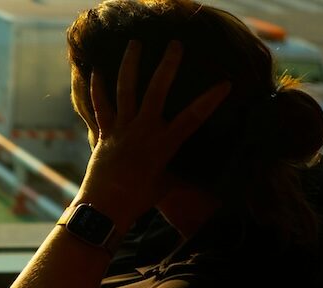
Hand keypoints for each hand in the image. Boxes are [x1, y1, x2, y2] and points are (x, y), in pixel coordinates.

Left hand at [78, 39, 231, 229]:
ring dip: (130, 65)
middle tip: (175, 45)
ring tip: (134, 44)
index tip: (225, 83)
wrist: (105, 209)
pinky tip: (97, 71)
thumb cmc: (140, 201)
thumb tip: (199, 173)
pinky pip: (100, 107)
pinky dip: (98, 89)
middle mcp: (143, 132)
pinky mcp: (105, 134)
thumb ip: (179, 170)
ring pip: (125, 91)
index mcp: (164, 145)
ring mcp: (122, 130)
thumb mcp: (167, 185)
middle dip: (167, 66)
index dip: (210, 99)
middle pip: (156, 91)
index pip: (193, 118)